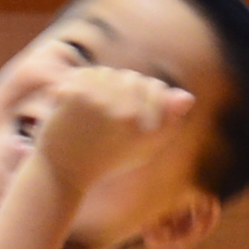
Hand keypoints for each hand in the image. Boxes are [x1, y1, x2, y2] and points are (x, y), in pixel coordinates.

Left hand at [29, 63, 197, 197]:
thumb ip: (168, 122)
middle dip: (120, 90)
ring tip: (88, 111)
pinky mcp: (77, 95)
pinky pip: (85, 73)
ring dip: (98, 86)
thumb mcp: (143, 148)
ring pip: (109, 73)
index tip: (126, 114)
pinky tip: (71, 105)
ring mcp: (102, 103)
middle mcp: (130, 116)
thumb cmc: (105, 160)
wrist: (61, 174)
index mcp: (150, 130)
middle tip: (102, 115)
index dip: (142, 97)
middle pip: (133, 79)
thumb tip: (186, 97)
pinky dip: (76, 85)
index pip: (156, 89)